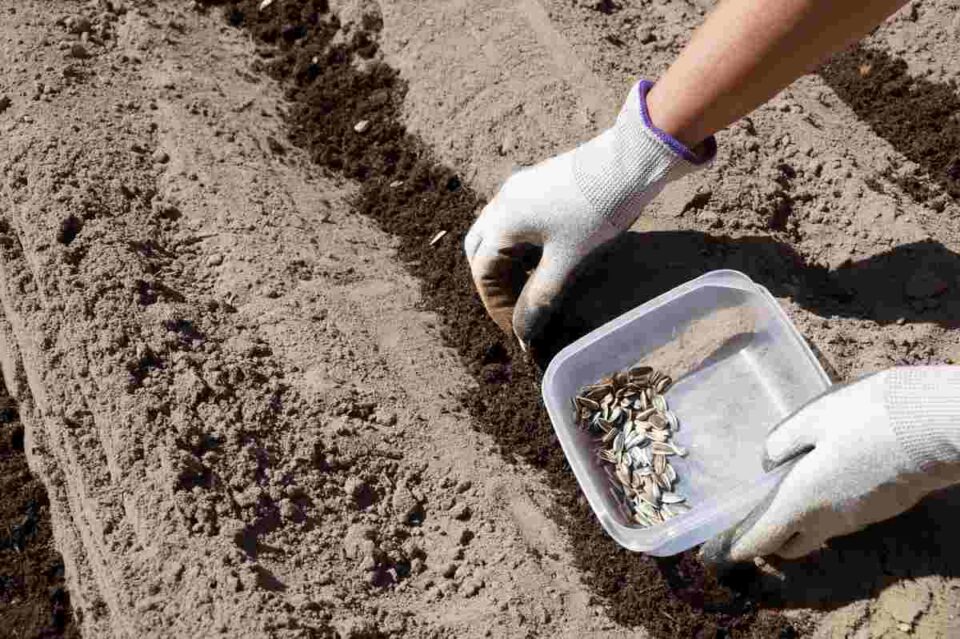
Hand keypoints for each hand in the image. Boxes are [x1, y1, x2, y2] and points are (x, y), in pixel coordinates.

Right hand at [463, 79, 714, 348]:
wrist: (629, 162)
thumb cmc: (596, 213)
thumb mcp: (567, 262)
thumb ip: (540, 300)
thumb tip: (522, 335)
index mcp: (503, 220)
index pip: (483, 272)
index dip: (496, 305)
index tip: (516, 328)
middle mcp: (503, 202)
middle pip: (481, 250)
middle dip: (492, 283)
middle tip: (514, 309)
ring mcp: (520, 189)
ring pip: (497, 234)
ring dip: (506, 264)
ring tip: (530, 290)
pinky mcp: (538, 184)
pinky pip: (515, 221)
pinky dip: (520, 247)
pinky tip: (543, 260)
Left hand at [701, 367, 959, 566]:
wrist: (934, 427)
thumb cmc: (867, 418)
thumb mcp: (812, 418)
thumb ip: (782, 442)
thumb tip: (767, 462)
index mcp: (802, 502)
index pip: (763, 540)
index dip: (740, 547)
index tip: (724, 550)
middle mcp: (830, 520)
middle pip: (791, 544)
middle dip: (771, 539)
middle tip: (756, 515)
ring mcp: (859, 519)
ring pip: (820, 531)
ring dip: (801, 520)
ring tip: (788, 488)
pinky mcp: (882, 509)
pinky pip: (844, 518)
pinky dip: (827, 508)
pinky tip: (826, 476)